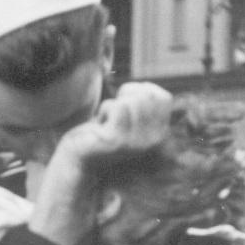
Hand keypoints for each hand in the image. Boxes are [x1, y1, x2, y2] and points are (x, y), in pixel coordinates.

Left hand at [53, 83, 173, 167]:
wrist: (80, 160)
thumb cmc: (104, 132)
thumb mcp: (130, 115)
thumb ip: (143, 101)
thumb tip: (146, 85)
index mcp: (160, 135)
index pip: (164, 98)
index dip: (142, 91)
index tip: (126, 102)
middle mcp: (153, 141)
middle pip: (148, 96)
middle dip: (127, 95)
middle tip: (114, 112)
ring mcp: (136, 143)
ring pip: (131, 101)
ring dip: (113, 105)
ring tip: (106, 122)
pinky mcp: (118, 141)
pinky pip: (116, 107)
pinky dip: (104, 110)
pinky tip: (100, 126)